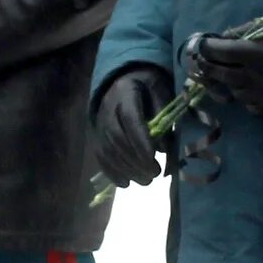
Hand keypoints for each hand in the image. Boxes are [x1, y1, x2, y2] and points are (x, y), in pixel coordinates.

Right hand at [93, 65, 172, 187]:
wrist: (124, 78)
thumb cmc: (148, 86)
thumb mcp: (161, 90)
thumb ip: (164, 116)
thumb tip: (164, 149)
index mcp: (125, 92)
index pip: (130, 120)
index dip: (141, 142)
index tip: (154, 160)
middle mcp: (107, 108)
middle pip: (118, 139)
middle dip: (136, 160)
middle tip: (154, 174)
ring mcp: (99, 123)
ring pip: (108, 150)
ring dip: (126, 170)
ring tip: (146, 181)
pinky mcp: (97, 136)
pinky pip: (100, 157)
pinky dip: (112, 173)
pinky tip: (126, 184)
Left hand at [190, 34, 262, 117]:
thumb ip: (247, 30)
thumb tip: (223, 36)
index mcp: (255, 53)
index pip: (219, 51)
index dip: (207, 47)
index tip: (201, 44)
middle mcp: (253, 76)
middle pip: (219, 73)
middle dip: (207, 66)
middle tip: (201, 60)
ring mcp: (259, 95)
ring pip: (232, 89)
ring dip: (227, 81)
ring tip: (229, 72)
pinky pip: (247, 104)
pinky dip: (244, 95)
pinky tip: (249, 87)